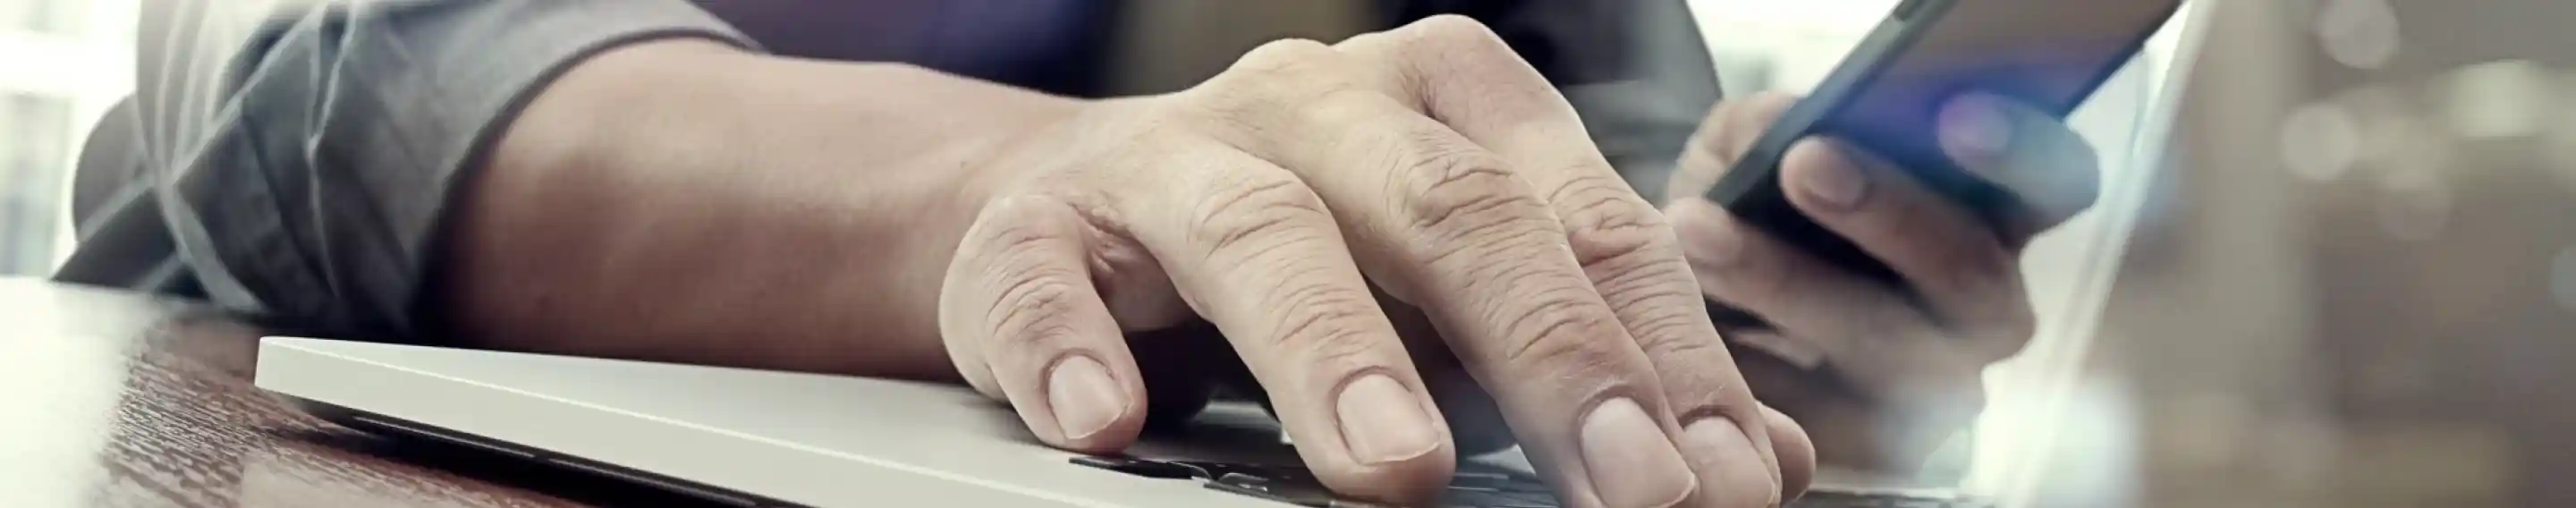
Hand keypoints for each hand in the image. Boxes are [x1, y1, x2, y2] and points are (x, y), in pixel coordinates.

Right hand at [937, 16, 1809, 507]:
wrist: (1072, 207)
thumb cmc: (1309, 249)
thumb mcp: (1462, 287)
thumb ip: (1601, 355)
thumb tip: (1759, 461)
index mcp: (1447, 100)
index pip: (1582, 223)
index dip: (1663, 354)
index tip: (1720, 481)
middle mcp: (1318, 104)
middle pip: (1448, 210)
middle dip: (1548, 352)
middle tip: (1624, 483)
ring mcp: (1170, 156)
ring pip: (1258, 234)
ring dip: (1331, 351)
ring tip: (1395, 466)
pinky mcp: (1036, 229)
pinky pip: (1047, 281)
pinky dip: (1074, 349)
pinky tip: (1108, 423)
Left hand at [1661, 92, 2100, 471]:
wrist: (1704, 311)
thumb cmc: (1748, 214)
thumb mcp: (1745, 150)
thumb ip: (1763, 125)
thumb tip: (1775, 127)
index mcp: (1990, 214)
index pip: (2052, 182)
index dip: (2019, 151)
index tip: (1954, 115)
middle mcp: (1984, 308)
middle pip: (1971, 271)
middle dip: (1888, 212)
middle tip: (1801, 163)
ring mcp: (1939, 389)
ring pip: (1892, 348)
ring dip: (1793, 285)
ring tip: (1702, 230)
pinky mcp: (1876, 449)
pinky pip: (1823, 413)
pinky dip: (1752, 358)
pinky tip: (1693, 317)